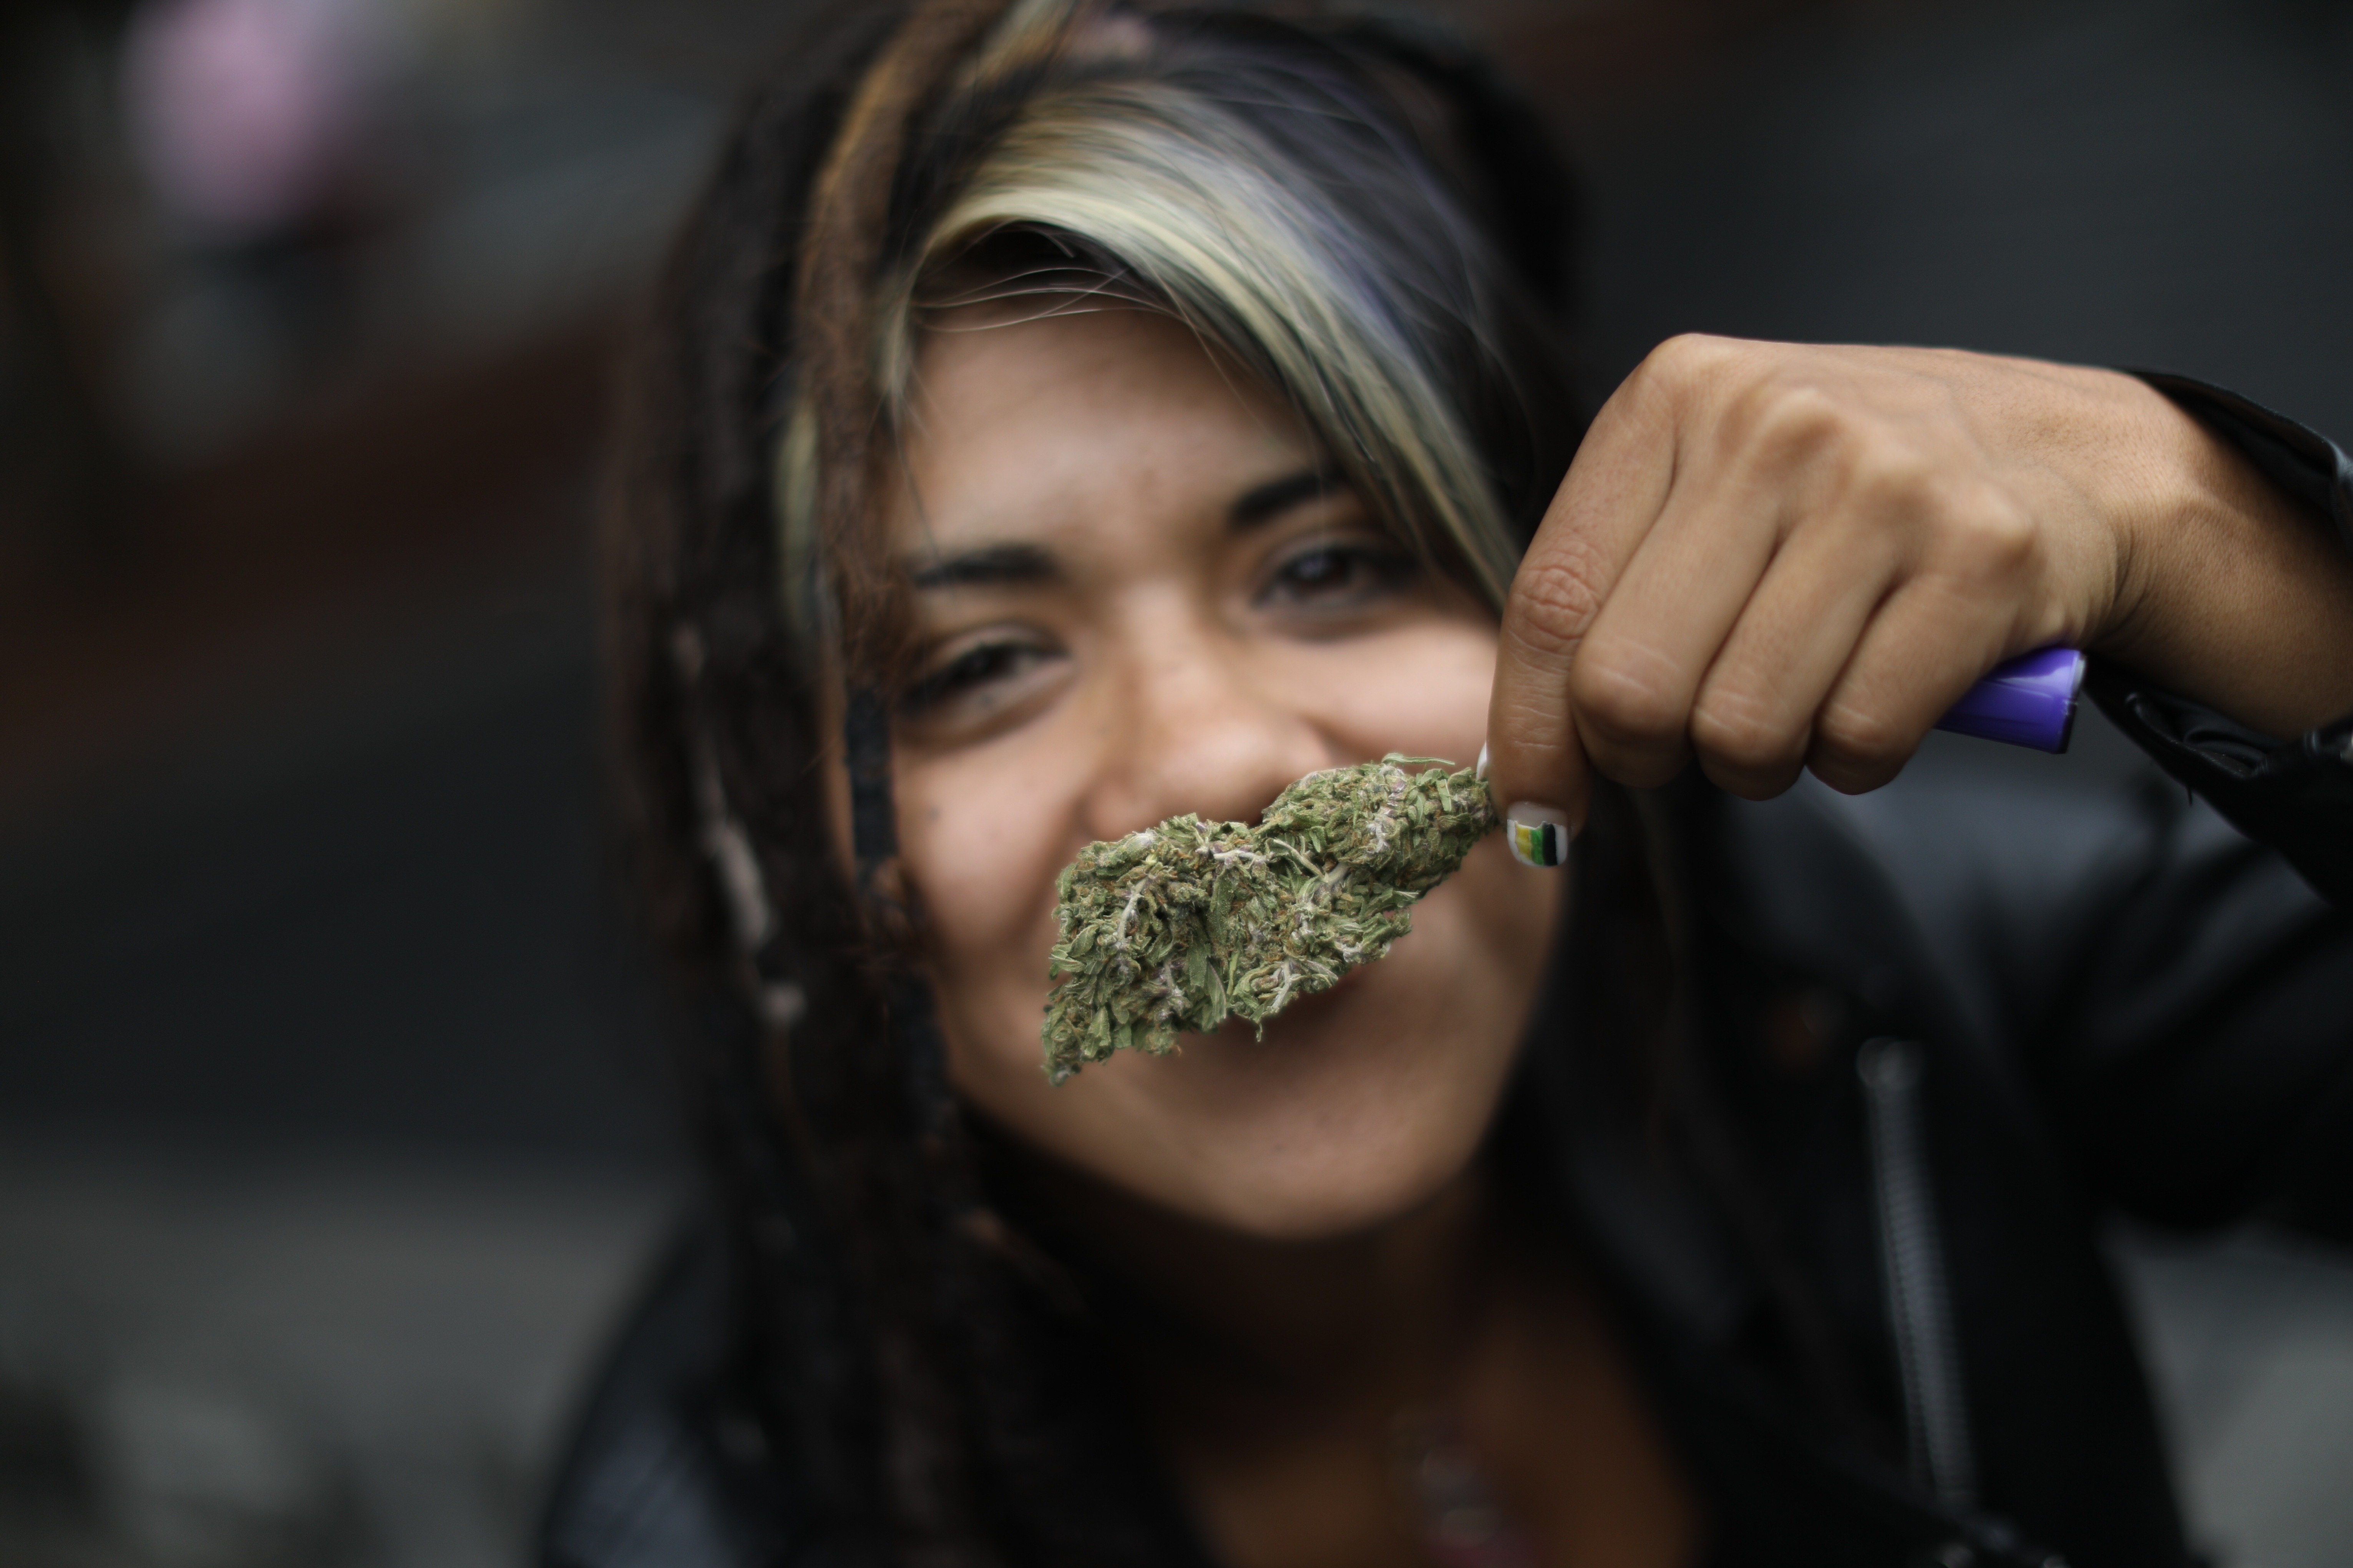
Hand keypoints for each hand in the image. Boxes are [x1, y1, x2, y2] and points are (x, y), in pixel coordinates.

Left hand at [1484, 335, 2352, 843]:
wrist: (2073, 455)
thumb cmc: (1857, 491)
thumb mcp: (1715, 482)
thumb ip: (1610, 587)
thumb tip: (1521, 759)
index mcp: (1676, 395)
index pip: (1550, 602)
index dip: (1529, 732)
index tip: (1532, 808)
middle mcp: (1772, 424)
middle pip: (1631, 684)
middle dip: (1646, 754)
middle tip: (1688, 745)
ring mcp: (1882, 488)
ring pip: (1742, 729)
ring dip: (1758, 761)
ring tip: (1800, 705)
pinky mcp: (1980, 562)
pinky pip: (1857, 741)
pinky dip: (1856, 758)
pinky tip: (1878, 698)